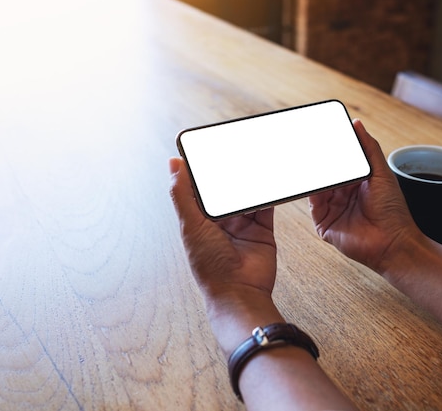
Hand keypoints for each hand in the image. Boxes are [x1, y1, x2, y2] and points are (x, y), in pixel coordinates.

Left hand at [169, 157, 282, 354]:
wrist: (241, 292)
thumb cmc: (211, 266)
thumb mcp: (192, 225)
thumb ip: (183, 194)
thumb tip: (172, 163)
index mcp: (199, 219)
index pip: (201, 187)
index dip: (204, 169)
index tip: (209, 148)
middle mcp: (221, 221)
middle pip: (226, 189)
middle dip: (231, 172)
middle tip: (236, 150)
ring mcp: (242, 225)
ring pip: (247, 194)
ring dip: (250, 181)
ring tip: (253, 161)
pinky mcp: (262, 229)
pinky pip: (266, 206)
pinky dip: (267, 193)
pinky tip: (269, 180)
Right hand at [308, 119, 421, 272]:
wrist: (393, 242)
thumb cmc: (393, 211)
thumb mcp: (381, 172)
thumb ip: (369, 148)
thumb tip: (357, 124)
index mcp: (355, 181)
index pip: (338, 161)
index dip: (331, 149)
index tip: (323, 134)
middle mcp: (341, 194)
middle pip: (324, 173)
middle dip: (318, 160)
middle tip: (310, 144)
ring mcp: (332, 208)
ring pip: (316, 186)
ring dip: (313, 174)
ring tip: (309, 159)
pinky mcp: (324, 223)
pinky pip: (313, 204)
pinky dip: (311, 191)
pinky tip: (312, 180)